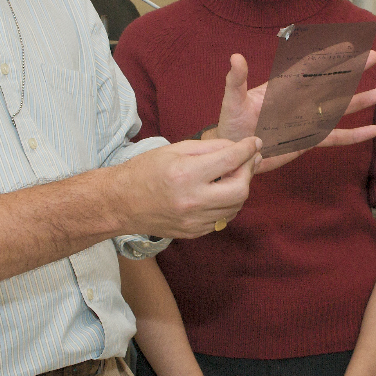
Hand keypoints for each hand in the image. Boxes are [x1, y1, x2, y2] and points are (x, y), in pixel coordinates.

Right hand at [121, 138, 259, 239]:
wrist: (121, 203)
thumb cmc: (145, 171)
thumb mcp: (175, 149)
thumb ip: (210, 148)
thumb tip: (237, 147)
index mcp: (186, 174)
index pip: (230, 160)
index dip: (247, 149)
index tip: (254, 143)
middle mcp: (192, 200)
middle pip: (240, 190)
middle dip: (248, 173)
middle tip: (247, 161)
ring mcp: (193, 220)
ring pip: (235, 207)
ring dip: (239, 189)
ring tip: (232, 176)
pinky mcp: (193, 232)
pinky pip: (222, 219)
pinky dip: (226, 204)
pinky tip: (218, 193)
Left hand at [214, 52, 375, 173]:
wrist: (234, 153)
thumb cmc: (230, 125)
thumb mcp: (232, 101)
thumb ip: (236, 81)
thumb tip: (236, 58)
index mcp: (283, 88)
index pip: (309, 67)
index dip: (329, 56)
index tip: (349, 46)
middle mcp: (299, 101)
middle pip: (331, 82)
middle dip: (352, 69)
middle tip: (374, 57)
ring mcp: (306, 120)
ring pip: (338, 108)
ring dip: (359, 101)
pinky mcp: (307, 140)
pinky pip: (334, 137)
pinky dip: (353, 135)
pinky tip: (372, 131)